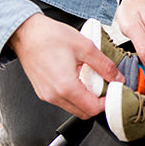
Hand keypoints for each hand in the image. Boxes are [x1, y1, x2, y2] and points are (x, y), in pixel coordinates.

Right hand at [8, 14, 124, 118]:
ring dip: (87, 100)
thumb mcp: (85, 47)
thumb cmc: (50, 36)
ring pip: (74, 108)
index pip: (93, 108)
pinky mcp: (43, 92)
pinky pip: (64, 102)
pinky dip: (76, 96)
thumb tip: (118, 78)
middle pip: (84, 113)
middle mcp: (55, 96)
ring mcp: (47, 96)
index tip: (115, 91)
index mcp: (66, 87)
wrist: (26, 32)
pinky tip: (80, 79)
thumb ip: (105, 66)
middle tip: (107, 87)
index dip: (109, 102)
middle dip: (99, 103)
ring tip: (93, 80)